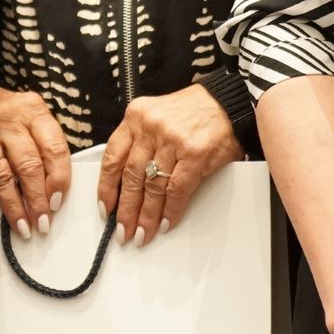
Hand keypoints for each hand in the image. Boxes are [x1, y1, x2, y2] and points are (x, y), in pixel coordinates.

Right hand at [0, 84, 69, 235]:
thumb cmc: (2, 112)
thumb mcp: (30, 114)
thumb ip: (45, 144)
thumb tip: (56, 189)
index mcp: (31, 110)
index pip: (53, 148)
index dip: (58, 179)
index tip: (58, 202)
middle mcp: (5, 121)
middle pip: (27, 165)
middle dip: (37, 199)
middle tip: (42, 223)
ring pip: (0, 176)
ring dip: (13, 207)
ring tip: (22, 227)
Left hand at [95, 86, 238, 246]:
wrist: (227, 101)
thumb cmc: (193, 111)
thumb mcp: (156, 117)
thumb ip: (139, 143)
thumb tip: (127, 185)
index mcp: (136, 116)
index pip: (112, 157)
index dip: (106, 188)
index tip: (106, 208)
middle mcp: (150, 126)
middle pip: (131, 177)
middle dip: (126, 209)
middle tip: (124, 230)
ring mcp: (172, 140)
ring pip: (152, 186)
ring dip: (147, 215)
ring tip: (143, 232)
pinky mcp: (194, 153)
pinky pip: (177, 189)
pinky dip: (171, 210)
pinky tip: (167, 222)